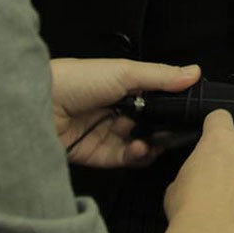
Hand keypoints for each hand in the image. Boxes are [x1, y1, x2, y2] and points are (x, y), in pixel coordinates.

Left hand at [51, 59, 199, 168]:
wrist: (40, 105)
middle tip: (175, 130)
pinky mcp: (98, 155)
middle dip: (165, 129)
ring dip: (153, 145)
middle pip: (151, 124)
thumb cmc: (77, 79)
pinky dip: (137, 157)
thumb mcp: (124, 72)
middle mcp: (117, 110)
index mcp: (124, 87)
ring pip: (142, 145)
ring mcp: (108, 133)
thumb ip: (161, 76)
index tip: (190, 110)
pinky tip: (140, 149)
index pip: (157, 98)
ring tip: (154, 141)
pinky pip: (125, 160)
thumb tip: (194, 72)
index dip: (173, 105)